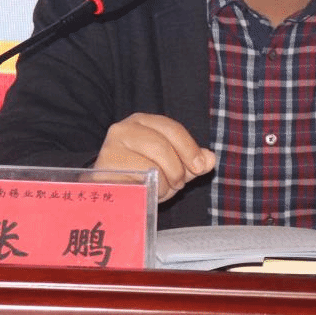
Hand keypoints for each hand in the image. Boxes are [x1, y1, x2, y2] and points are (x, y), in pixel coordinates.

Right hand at [94, 113, 215, 201]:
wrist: (110, 190)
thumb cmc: (141, 173)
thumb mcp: (171, 164)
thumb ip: (191, 161)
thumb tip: (210, 159)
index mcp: (143, 121)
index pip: (171, 129)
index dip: (189, 148)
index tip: (200, 167)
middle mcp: (124, 128)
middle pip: (161, 146)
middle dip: (176, 168)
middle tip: (179, 183)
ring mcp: (111, 148)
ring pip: (149, 165)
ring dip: (163, 183)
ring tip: (163, 189)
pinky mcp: (105, 170)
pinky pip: (135, 182)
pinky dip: (148, 191)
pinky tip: (149, 193)